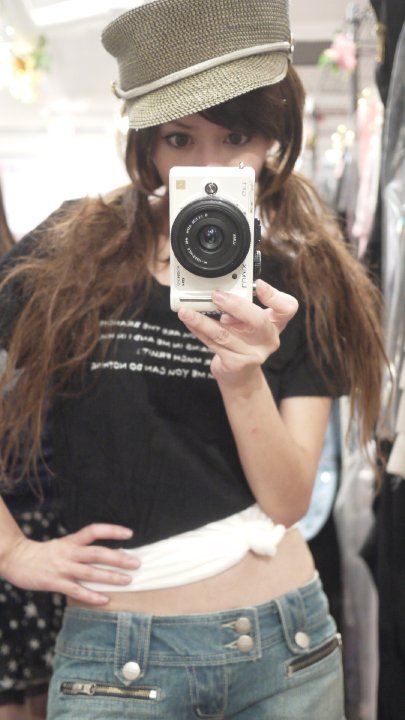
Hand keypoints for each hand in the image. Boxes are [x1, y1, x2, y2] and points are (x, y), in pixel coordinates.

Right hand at [1, 524, 140, 604]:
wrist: (16, 559)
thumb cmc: (43, 554)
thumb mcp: (62, 545)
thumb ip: (79, 549)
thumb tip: (105, 555)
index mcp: (71, 541)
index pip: (94, 530)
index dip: (112, 530)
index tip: (129, 533)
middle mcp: (69, 552)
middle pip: (97, 553)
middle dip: (118, 558)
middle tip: (137, 563)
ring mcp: (62, 568)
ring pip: (90, 572)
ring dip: (110, 576)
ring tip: (127, 580)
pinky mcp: (55, 583)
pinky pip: (76, 590)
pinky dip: (91, 596)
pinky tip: (104, 600)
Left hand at [178, 279, 297, 387]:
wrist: (239, 375)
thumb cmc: (243, 340)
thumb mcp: (249, 322)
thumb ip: (242, 307)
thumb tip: (218, 290)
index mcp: (275, 323)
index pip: (287, 308)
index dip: (274, 296)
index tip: (259, 285)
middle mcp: (268, 339)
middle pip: (258, 321)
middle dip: (235, 306)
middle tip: (216, 295)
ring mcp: (253, 354)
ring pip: (225, 334)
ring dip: (203, 321)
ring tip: (187, 311)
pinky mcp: (236, 363)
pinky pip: (213, 344)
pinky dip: (198, 330)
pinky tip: (188, 321)